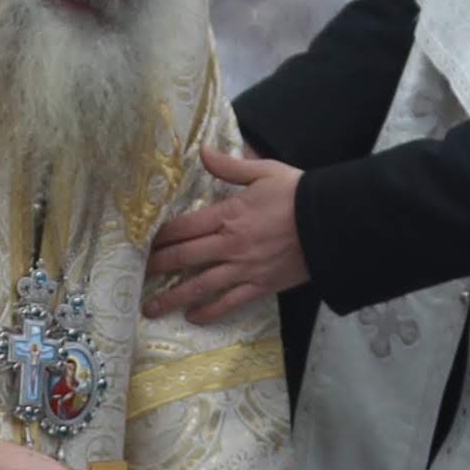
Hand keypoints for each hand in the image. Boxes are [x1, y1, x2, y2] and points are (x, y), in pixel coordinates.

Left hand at [145, 144, 308, 321]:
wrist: (331, 222)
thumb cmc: (298, 194)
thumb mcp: (265, 171)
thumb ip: (230, 166)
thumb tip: (203, 152)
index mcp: (228, 215)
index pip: (182, 228)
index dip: (160, 236)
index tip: (143, 242)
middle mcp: (229, 245)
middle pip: (183, 258)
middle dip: (157, 267)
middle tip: (137, 275)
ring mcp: (243, 269)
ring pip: (200, 287)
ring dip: (172, 298)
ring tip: (151, 308)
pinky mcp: (259, 286)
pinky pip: (228, 303)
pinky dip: (209, 312)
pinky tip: (193, 317)